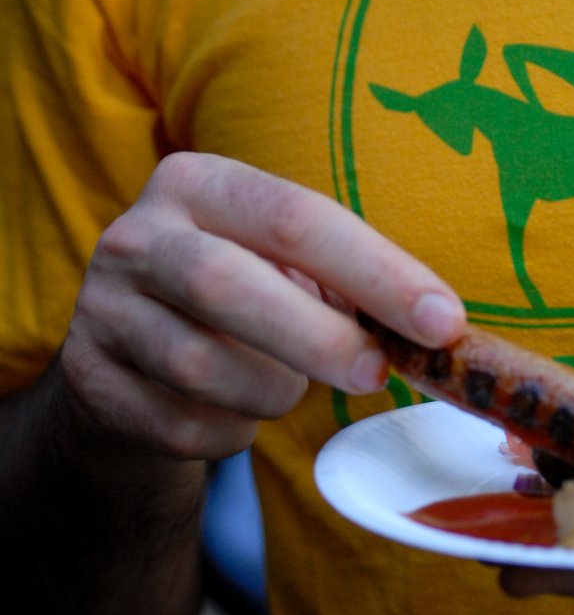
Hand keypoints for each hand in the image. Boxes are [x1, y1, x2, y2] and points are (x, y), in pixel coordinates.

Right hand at [58, 152, 464, 458]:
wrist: (136, 363)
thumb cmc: (246, 301)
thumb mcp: (289, 267)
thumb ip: (351, 286)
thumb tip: (435, 330)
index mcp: (201, 184)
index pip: (297, 218)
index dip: (378, 272)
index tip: (444, 321)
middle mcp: (138, 236)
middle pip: (229, 284)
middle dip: (320, 338)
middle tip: (379, 373)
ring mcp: (101, 309)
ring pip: (203, 366)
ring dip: (272, 390)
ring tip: (286, 383)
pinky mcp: (88, 382)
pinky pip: (182, 423)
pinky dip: (232, 431)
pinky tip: (234, 411)